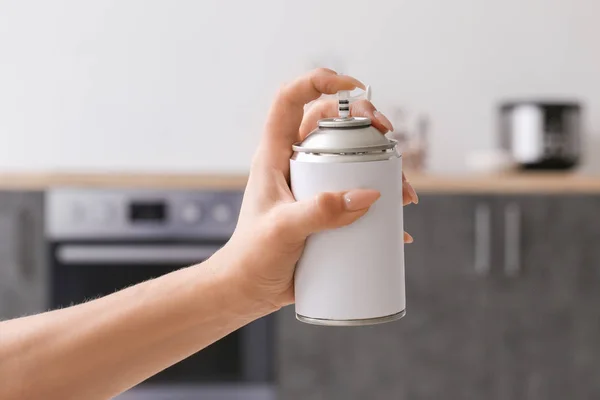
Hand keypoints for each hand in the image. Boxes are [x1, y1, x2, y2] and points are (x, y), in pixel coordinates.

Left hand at [220, 69, 417, 311]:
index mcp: (275, 156)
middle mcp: (296, 164)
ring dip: (382, 165)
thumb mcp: (282, 230)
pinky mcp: (326, 212)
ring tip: (404, 193)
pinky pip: (358, 197)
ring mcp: (313, 187)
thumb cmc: (251, 256)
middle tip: (388, 137)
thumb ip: (321, 212)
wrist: (248, 289)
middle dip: (364, 122)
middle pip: (331, 124)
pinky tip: (398, 225)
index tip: (353, 87)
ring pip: (351, 159)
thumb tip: (369, 194)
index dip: (319, 81)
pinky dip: (382, 206)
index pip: (291, 101)